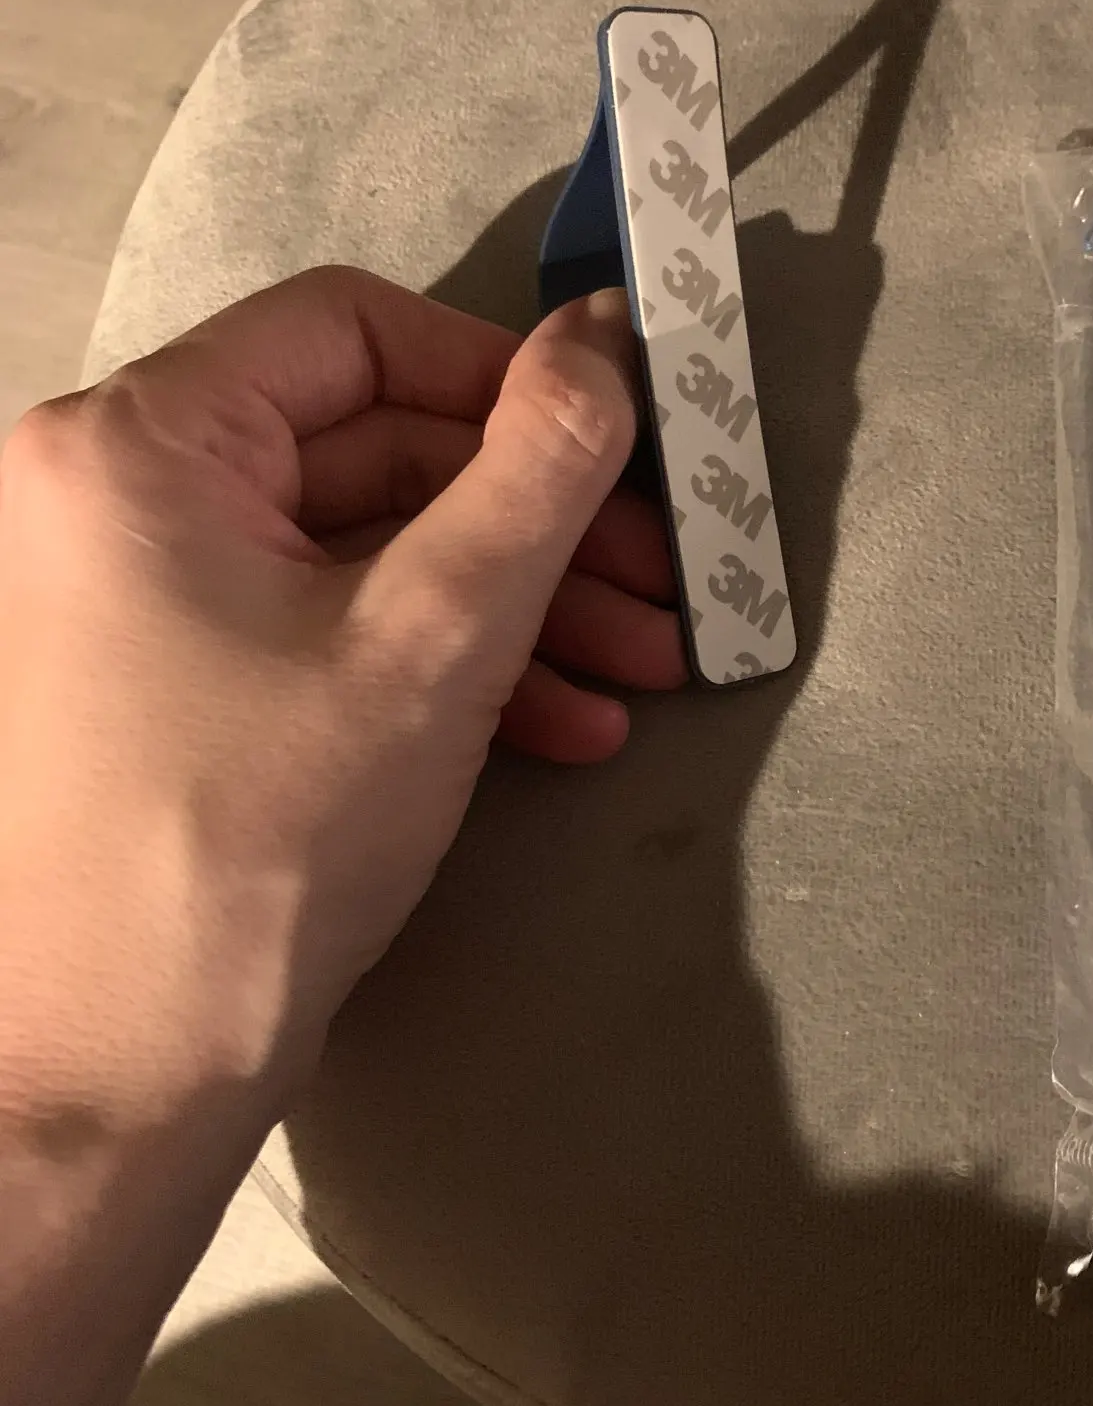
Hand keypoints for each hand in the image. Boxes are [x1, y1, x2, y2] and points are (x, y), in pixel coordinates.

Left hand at [0, 267, 684, 1131]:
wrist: (120, 1079)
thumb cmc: (266, 831)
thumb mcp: (435, 635)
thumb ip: (539, 466)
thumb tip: (609, 327)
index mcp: (138, 443)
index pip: (350, 329)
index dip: (501, 374)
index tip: (618, 446)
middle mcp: (116, 497)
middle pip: (370, 448)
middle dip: (536, 523)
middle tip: (662, 585)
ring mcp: (143, 600)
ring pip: (364, 552)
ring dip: (516, 606)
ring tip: (640, 674)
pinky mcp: (181, 688)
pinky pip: (327, 632)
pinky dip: (445, 668)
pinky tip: (563, 728)